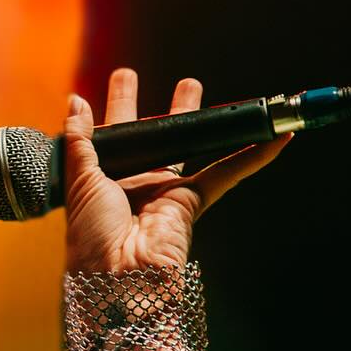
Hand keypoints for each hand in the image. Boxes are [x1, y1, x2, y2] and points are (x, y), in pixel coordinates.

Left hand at [64, 67, 290, 274]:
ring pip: (190, 147)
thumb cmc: (90, 234)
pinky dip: (252, 157)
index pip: (115, 132)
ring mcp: (166, 190)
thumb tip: (76, 101)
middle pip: (156, 137)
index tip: (124, 76)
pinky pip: (227, 174)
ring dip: (200, 120)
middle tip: (183, 83)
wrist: (114, 274)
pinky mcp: (192, 201)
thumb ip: (81, 140)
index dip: (119, 104)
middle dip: (168, 109)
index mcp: (105, 177)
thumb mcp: (79, 179)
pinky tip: (274, 138)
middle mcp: (137, 182)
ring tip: (199, 86)